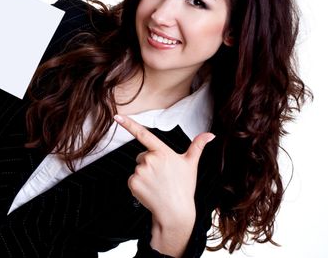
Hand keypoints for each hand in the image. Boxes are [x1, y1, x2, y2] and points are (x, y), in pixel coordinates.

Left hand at [113, 114, 214, 254]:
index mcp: (162, 152)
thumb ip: (197, 146)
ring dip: (144, 175)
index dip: (129, 124)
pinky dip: (139, 185)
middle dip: (149, 164)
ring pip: (137, 168)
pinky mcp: (133, 183)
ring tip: (157, 185)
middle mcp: (150, 160)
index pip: (143, 134)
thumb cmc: (184, 187)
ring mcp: (140, 171)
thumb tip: (211, 134)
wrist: (175, 212)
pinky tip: (150, 191)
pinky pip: (132, 179)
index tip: (117, 116)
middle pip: (142, 156)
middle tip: (162, 177)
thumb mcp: (191, 164)